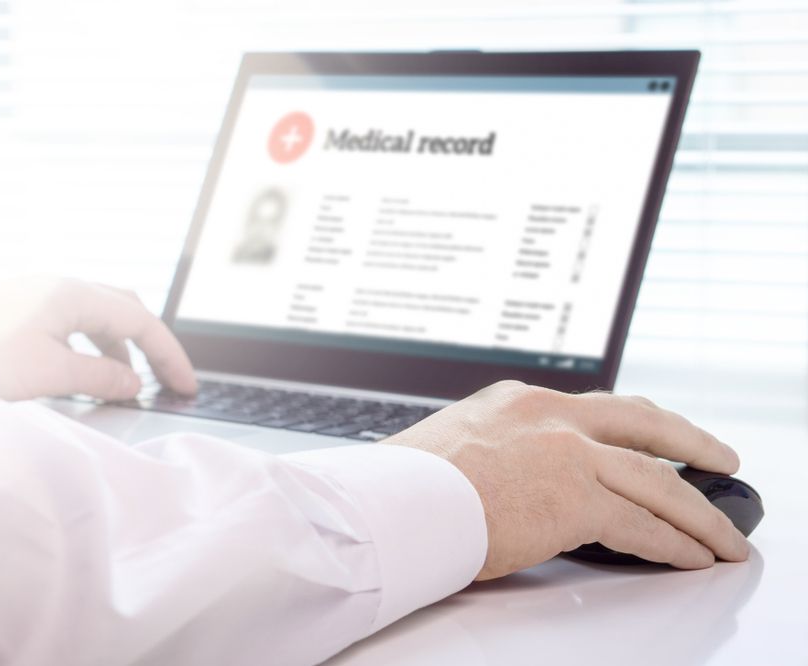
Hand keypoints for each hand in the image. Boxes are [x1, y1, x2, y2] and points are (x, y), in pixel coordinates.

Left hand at [0, 277, 196, 400]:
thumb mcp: (46, 374)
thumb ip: (98, 378)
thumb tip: (133, 381)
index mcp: (73, 294)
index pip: (142, 321)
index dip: (170, 356)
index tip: (187, 388)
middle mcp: (57, 287)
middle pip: (123, 308)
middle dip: (149, 344)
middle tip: (164, 379)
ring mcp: (33, 296)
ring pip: (94, 316)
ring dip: (116, 348)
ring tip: (122, 384)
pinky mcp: (13, 310)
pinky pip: (67, 324)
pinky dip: (87, 347)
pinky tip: (77, 373)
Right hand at [385, 380, 749, 579]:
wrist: (394, 502)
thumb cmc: (407, 485)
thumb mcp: (457, 445)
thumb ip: (496, 453)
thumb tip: (511, 480)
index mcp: (518, 401)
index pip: (594, 409)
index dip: (634, 426)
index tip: (653, 437)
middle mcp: (548, 415)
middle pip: (642, 423)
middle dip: (688, 442)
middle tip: (718, 456)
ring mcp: (567, 452)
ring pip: (656, 480)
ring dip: (698, 511)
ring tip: (721, 532)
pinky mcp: (575, 497)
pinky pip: (643, 525)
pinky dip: (675, 544)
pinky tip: (692, 555)